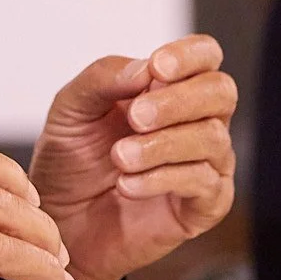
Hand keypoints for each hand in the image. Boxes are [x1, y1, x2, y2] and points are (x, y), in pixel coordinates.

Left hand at [29, 34, 236, 279]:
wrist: (59, 224)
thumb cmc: (70, 162)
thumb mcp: (71, 110)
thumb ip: (105, 79)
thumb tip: (147, 67)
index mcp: (169, 89)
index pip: (205, 55)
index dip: (189, 55)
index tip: (157, 67)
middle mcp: (196, 122)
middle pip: (221, 92)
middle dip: (178, 100)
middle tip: (135, 116)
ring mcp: (206, 164)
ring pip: (212, 138)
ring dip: (161, 145)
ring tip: (119, 158)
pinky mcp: (204, 206)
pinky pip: (203, 182)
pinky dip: (161, 179)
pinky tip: (126, 185)